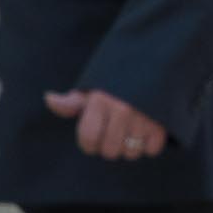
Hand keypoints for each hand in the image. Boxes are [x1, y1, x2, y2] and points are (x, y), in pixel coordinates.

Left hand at [44, 88, 165, 160]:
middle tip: (115, 134)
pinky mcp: (164, 121)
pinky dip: (150, 146)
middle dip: (110, 147)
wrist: (157, 59)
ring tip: (132, 133)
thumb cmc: (119, 81)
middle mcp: (122, 108)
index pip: (88, 139)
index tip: (94, 139)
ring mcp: (144, 115)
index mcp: (101, 100)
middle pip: (110, 151)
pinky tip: (148, 133)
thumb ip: (72, 101)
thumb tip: (49, 98)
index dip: (89, 145)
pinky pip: (152, 149)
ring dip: (131, 148)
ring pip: (131, 153)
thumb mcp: (95, 87)